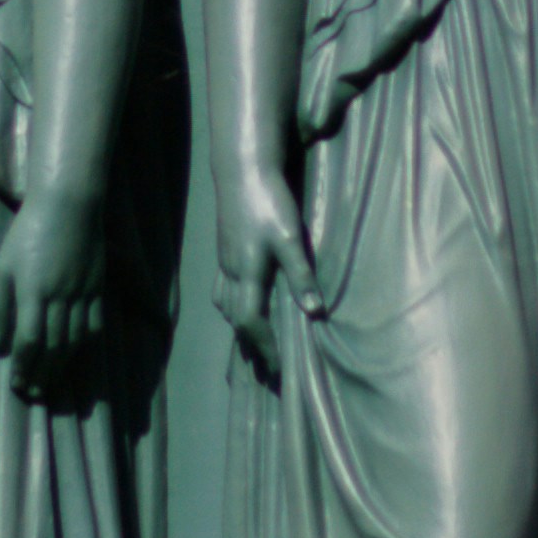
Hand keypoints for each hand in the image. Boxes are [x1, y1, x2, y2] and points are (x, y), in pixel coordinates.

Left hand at [0, 192, 108, 378]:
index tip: (16, 381)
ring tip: (51, 384)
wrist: (69, 206)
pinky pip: (95, 325)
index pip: (29, 340)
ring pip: (75, 341)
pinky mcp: (98, 289)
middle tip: (33, 392)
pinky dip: (85, 346)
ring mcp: (83, 294)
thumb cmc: (28, 232)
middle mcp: (61, 297)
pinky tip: (75, 357)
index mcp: (33, 291)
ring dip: (62, 367)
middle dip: (42, 374)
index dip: (23, 365)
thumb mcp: (4, 266)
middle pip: (54, 346)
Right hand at [210, 153, 315, 374]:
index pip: (250, 322)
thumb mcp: (290, 238)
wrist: (242, 169)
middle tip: (270, 367)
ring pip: (225, 306)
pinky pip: (223, 291)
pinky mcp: (225, 250)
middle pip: (235, 320)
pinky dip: (233, 308)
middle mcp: (232, 272)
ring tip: (258, 343)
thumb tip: (315, 313)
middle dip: (251, 345)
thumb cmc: (269, 202)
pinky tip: (244, 305)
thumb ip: (301, 275)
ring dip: (240, 328)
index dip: (264, 347)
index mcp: (248, 273)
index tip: (279, 368)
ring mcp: (225, 261)